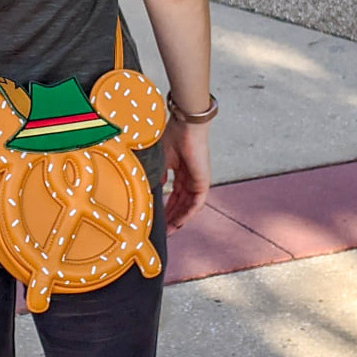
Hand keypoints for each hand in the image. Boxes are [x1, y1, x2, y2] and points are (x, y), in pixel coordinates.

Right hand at [159, 119, 210, 234]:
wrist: (185, 126)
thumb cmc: (172, 135)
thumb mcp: (160, 159)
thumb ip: (158, 174)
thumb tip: (153, 188)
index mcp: (179, 170)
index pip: (172, 193)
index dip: (165, 206)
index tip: (157, 217)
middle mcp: (189, 177)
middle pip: (180, 202)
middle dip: (171, 217)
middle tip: (162, 230)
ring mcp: (197, 181)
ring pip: (187, 206)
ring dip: (178, 219)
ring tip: (168, 231)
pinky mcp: (203, 183)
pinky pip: (195, 204)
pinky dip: (186, 214)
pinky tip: (178, 223)